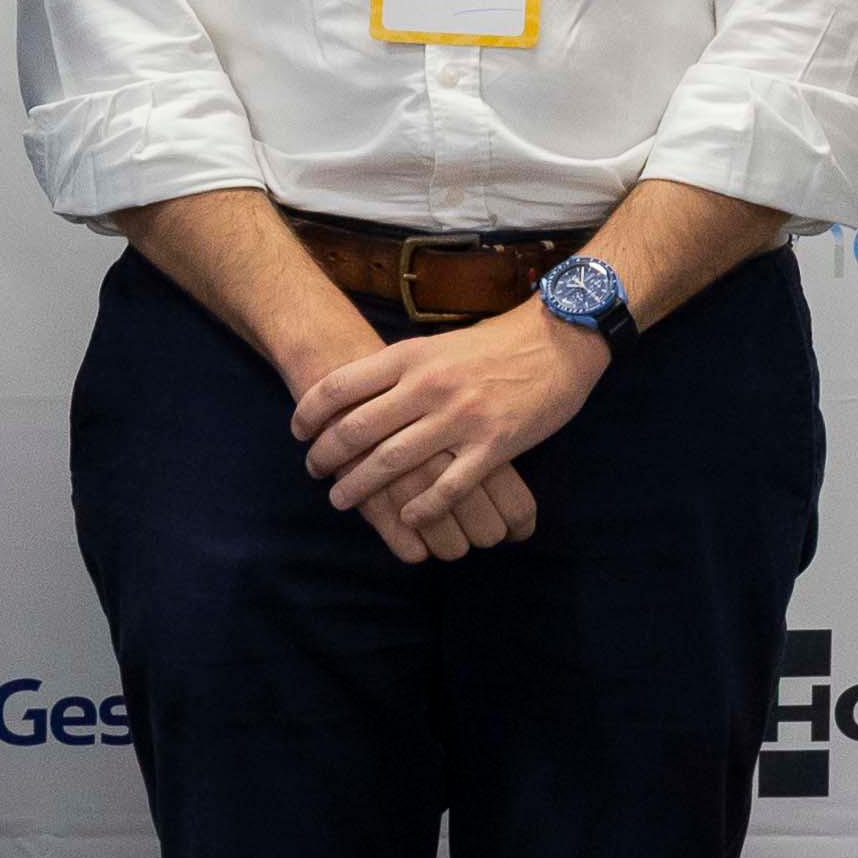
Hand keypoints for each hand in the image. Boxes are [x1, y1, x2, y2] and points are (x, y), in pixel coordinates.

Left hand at [288, 310, 601, 555]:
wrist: (559, 339)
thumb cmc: (492, 345)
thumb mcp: (435, 346)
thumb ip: (398, 370)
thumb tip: (352, 396)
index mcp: (409, 357)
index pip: (339, 386)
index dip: (309, 413)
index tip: (298, 432)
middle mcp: (428, 387)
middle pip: (357, 429)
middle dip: (326, 456)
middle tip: (314, 472)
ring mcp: (461, 417)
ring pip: (393, 461)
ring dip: (359, 486)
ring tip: (339, 499)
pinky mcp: (495, 444)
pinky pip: (449, 486)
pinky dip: (422, 507)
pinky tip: (407, 518)